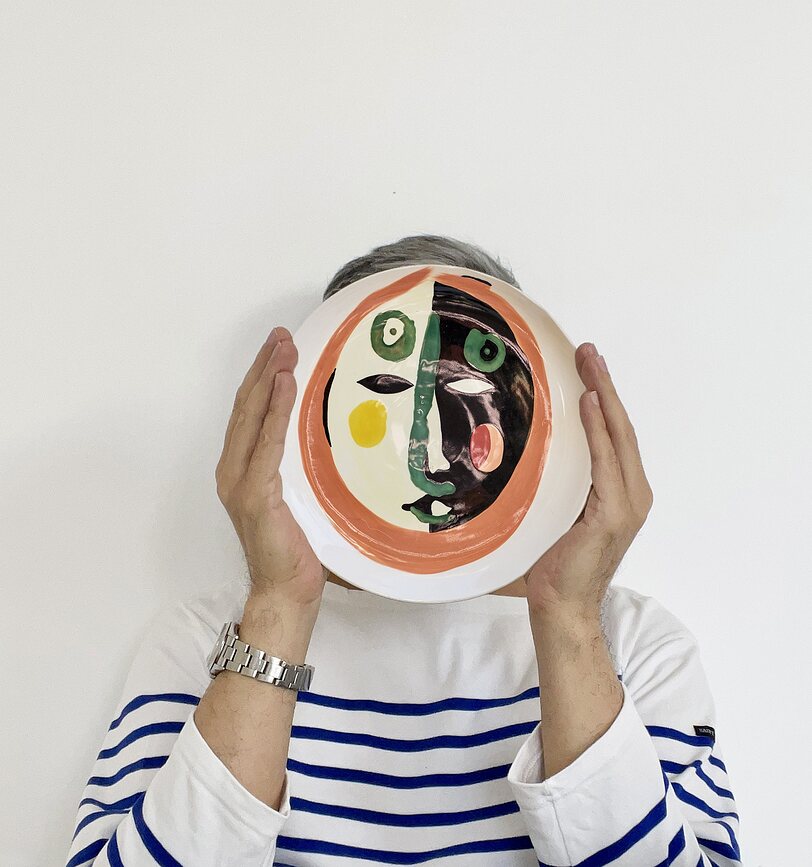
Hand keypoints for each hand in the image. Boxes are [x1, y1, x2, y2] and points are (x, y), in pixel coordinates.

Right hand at [215, 326, 325, 609]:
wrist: (286, 589)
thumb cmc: (295, 548)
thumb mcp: (298, 495)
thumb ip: (294, 464)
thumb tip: (320, 434)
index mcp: (240, 468)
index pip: (249, 412)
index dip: (260, 376)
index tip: (277, 347)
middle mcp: (232, 469)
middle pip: (246, 406)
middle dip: (263, 366)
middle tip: (281, 335)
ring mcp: (239, 480)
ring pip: (252, 417)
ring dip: (268, 378)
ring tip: (283, 348)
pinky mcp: (254, 492)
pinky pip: (267, 443)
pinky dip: (274, 411)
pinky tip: (284, 385)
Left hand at [523, 343, 653, 621]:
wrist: (561, 606)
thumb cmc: (552, 562)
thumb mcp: (556, 509)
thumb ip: (558, 479)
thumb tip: (527, 446)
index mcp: (621, 490)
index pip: (613, 434)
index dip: (603, 396)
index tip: (587, 364)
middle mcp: (632, 492)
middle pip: (619, 427)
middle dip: (604, 385)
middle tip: (587, 350)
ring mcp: (627, 503)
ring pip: (617, 437)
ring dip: (603, 395)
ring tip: (589, 362)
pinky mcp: (613, 514)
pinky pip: (604, 462)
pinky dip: (597, 430)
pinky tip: (588, 403)